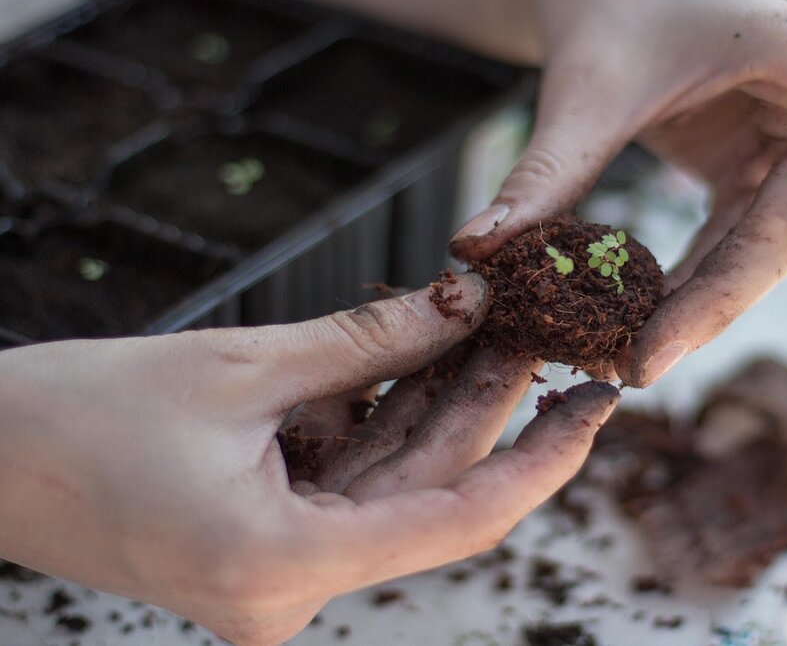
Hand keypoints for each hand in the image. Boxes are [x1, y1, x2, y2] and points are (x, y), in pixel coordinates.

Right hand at [0, 273, 619, 645]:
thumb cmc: (77, 417)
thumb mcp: (241, 364)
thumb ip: (366, 339)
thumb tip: (465, 304)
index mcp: (282, 565)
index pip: (458, 521)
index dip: (541, 462)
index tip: (599, 409)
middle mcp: (289, 593)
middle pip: (429, 493)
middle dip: (489, 410)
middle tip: (549, 338)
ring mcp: (277, 581)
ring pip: (394, 488)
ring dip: (441, 410)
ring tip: (499, 333)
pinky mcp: (264, 554)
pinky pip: (350, 487)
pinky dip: (384, 426)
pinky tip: (427, 362)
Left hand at [450, 0, 786, 385]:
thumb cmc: (621, 3)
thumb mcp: (586, 84)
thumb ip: (548, 169)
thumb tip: (478, 254)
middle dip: (722, 299)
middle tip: (644, 362)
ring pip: (769, 250)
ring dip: (704, 307)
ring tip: (631, 356)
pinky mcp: (768, 172)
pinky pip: (743, 245)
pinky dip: (696, 287)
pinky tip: (650, 324)